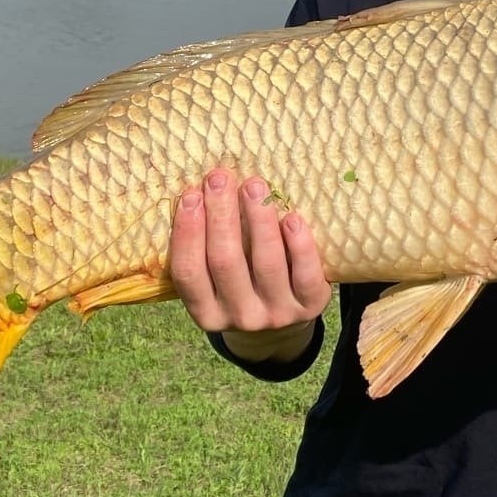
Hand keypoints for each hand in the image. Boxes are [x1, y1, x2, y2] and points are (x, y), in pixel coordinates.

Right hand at [171, 169, 329, 358]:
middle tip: (219, 179)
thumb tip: (201, 190)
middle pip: (225, 262)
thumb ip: (206, 248)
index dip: (187, 233)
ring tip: (254, 186)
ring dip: (259, 220)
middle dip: (221, 216)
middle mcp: (240, 316)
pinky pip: (305, 274)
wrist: (286, 317)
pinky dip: (299, 245)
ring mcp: (276, 314)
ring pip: (266, 263)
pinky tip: (292, 218)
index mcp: (207, 312)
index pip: (189, 272)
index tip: (191, 195)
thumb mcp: (218, 280)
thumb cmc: (244, 283)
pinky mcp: (310, 306)